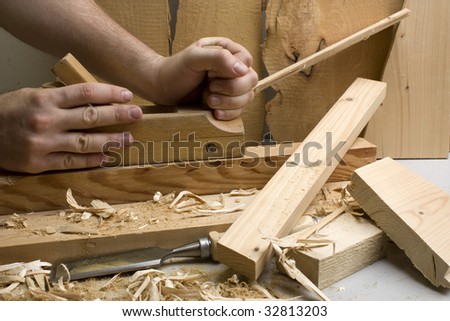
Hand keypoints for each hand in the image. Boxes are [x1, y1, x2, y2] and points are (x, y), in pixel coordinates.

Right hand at [0, 83, 141, 172]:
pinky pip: (73, 162)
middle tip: (137, 114)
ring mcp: (43, 143)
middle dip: (118, 115)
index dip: (109, 93)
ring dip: (111, 141)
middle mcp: (46, 120)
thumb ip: (61, 98)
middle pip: (90, 117)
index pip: (84, 93)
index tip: (127, 94)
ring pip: (86, 143)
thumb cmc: (9, 111)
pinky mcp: (40, 163)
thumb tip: (95, 99)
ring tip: (129, 139)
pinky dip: (92, 160)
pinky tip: (107, 157)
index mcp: (44, 99)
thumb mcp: (33, 95)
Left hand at [155, 37, 258, 119]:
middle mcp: (232, 68)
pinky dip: (229, 114)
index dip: (232, 71)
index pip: (247, 61)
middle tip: (210, 88)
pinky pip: (240, 111)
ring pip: (248, 97)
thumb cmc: (176, 69)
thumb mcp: (194, 57)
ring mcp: (231, 87)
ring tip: (209, 101)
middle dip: (232, 89)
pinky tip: (214, 113)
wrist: (162, 89)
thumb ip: (218, 58)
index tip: (211, 74)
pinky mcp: (227, 104)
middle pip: (251, 80)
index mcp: (227, 51)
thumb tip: (243, 70)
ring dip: (229, 103)